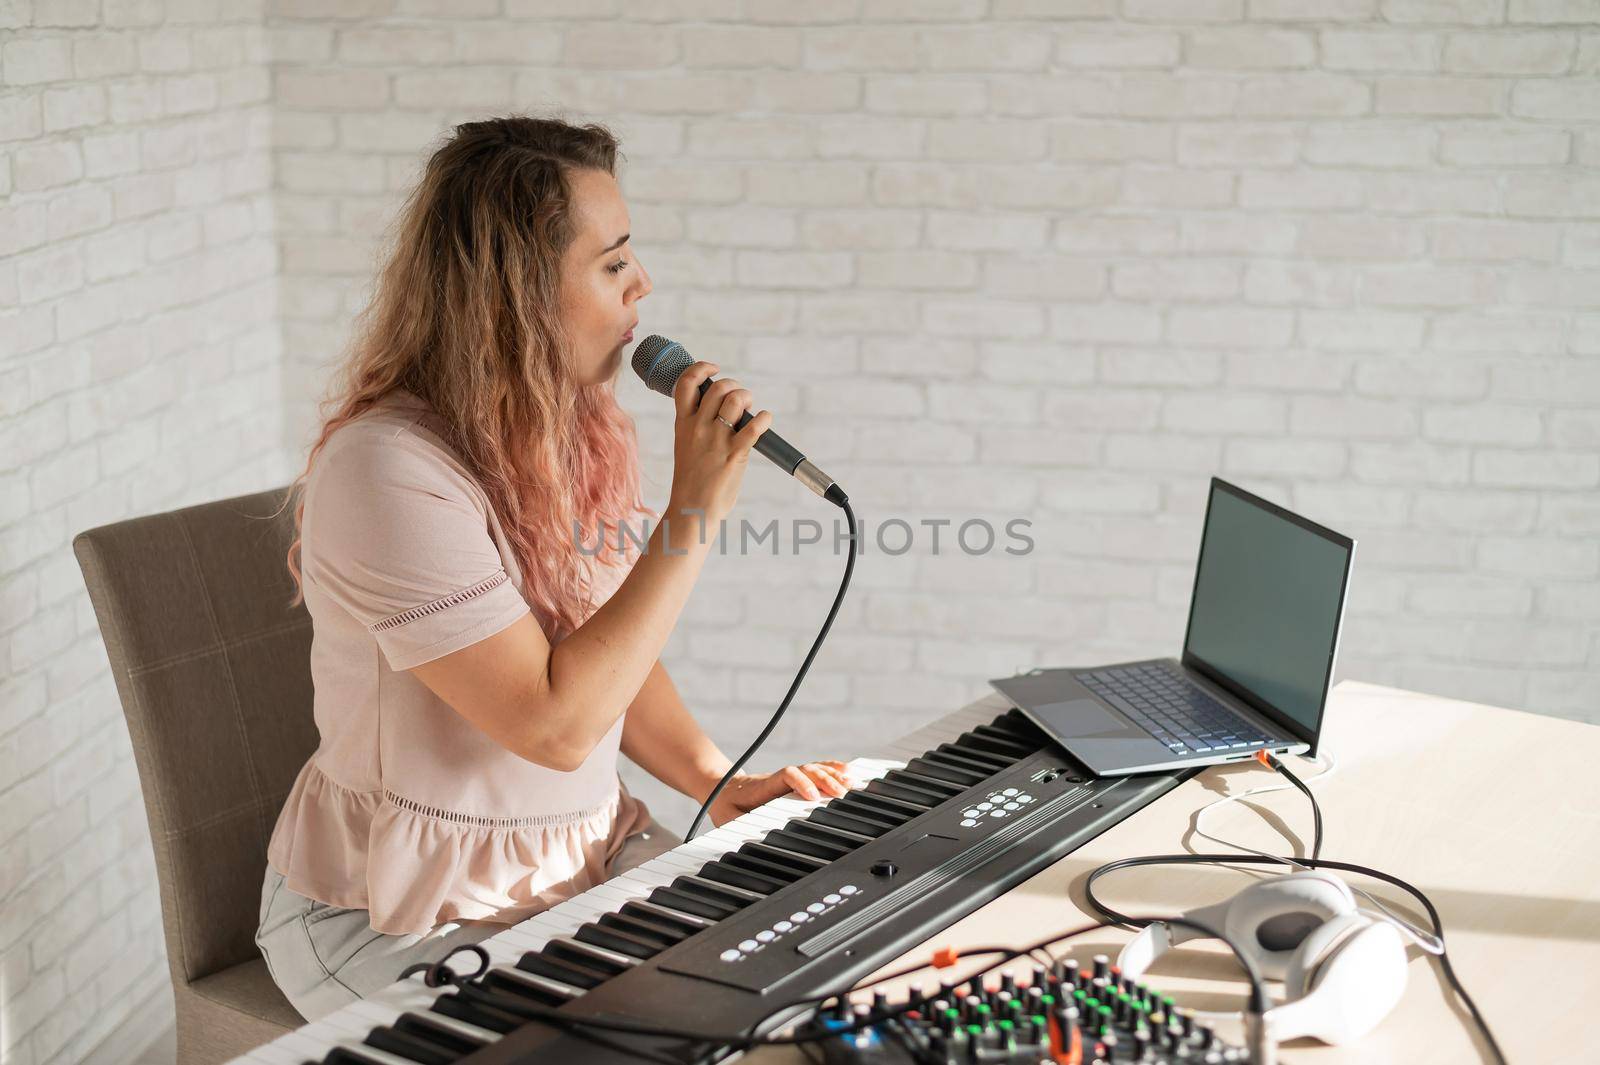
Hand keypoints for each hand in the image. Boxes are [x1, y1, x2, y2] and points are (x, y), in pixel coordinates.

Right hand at [667, 360, 772, 525]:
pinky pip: (753, 426)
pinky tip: (765, 420)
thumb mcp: (686, 447)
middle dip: (734, 386)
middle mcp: (698, 427)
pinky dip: (764, 418)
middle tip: (741, 398)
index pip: (687, 383)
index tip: (714, 369)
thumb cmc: (692, 482)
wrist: (692, 509)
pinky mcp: (734, 454)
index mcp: (683, 424)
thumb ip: (699, 427)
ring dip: (747, 398)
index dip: (701, 368)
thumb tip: (724, 413)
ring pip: (735, 400)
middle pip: (718, 388)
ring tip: (750, 409)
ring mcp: (716, 439)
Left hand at [706, 760, 850, 827]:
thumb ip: (736, 827)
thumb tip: (744, 843)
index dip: (800, 782)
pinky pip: (815, 771)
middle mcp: (779, 779)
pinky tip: (847, 773)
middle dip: (825, 781)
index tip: (812, 796)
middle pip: (806, 771)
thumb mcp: (726, 817)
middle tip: (841, 794)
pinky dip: (832, 771)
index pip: (786, 776)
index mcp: (763, 786)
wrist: (720, 788)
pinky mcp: (794, 780)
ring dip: (832, 775)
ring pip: (814, 770)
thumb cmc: (726, 805)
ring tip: (850, 783)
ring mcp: (788, 778)